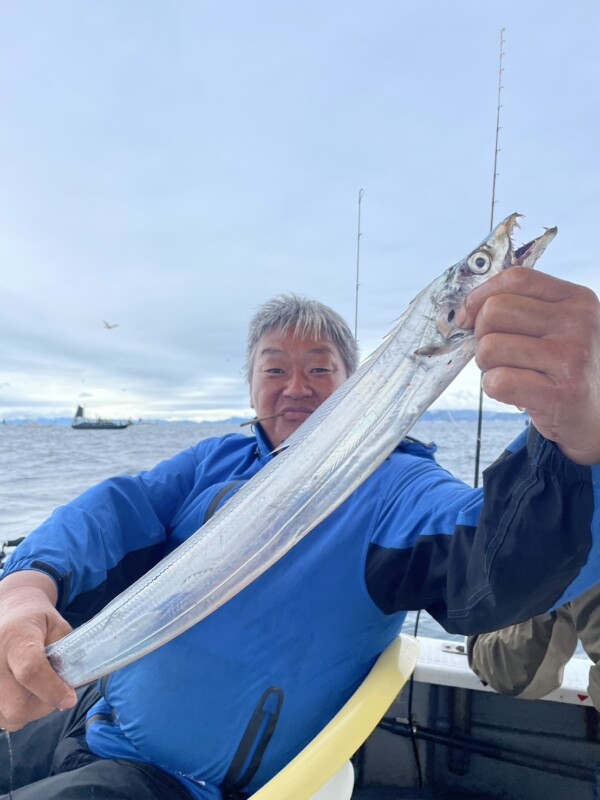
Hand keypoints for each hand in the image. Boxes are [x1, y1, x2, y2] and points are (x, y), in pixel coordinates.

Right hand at [0, 572, 75, 730]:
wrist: (9, 614)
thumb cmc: (37, 622)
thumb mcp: (59, 627)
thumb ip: (67, 656)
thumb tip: (69, 694)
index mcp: (15, 637)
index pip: (30, 670)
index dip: (52, 689)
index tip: (70, 698)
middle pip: (17, 704)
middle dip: (43, 705)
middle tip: (56, 690)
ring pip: (9, 716)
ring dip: (30, 711)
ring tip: (37, 689)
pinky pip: (2, 718)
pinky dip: (17, 713)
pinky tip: (23, 694)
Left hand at [456, 268, 599, 464]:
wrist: (595, 413)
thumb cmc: (561, 367)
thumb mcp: (554, 327)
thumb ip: (518, 308)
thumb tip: (465, 313)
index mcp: (576, 299)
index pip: (515, 278)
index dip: (480, 296)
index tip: (469, 318)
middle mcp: (578, 323)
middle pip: (494, 311)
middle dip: (482, 336)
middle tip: (498, 354)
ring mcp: (571, 357)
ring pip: (489, 347)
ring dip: (487, 365)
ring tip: (512, 373)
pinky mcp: (560, 393)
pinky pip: (498, 382)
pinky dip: (495, 388)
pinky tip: (516, 392)